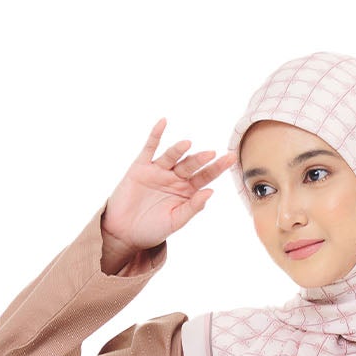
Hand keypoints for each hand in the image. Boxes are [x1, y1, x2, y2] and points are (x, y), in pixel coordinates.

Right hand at [101, 118, 236, 255]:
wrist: (124, 233)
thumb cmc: (152, 230)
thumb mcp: (175, 222)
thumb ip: (192, 207)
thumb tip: (210, 192)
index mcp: (187, 191)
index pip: (205, 177)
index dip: (217, 168)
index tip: (230, 159)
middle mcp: (175, 178)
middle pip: (191, 165)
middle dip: (201, 159)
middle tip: (212, 153)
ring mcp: (159, 170)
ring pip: (172, 156)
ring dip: (179, 149)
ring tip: (188, 144)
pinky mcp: (141, 166)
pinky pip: (150, 147)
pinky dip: (156, 134)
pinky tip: (163, 122)